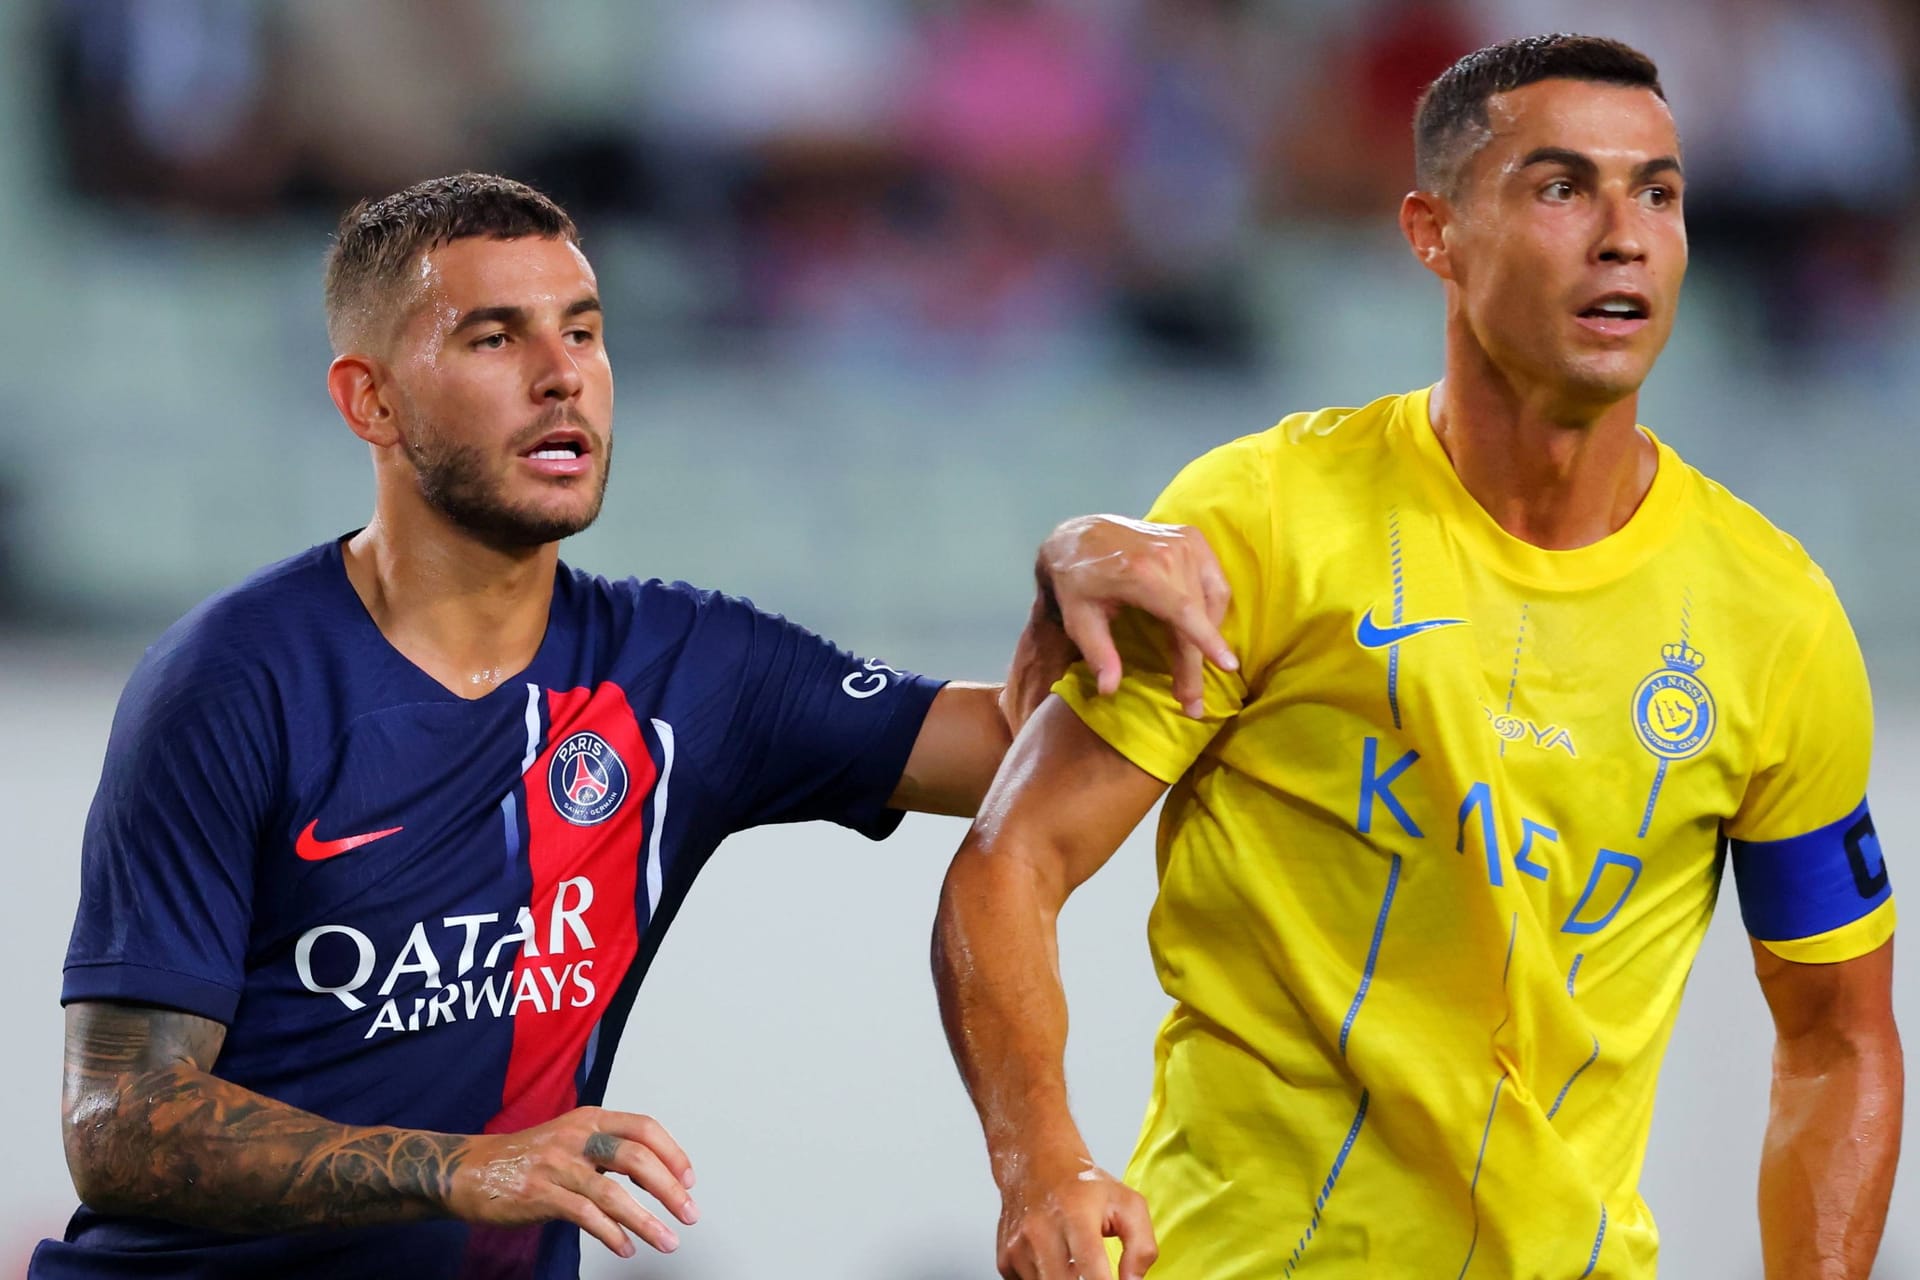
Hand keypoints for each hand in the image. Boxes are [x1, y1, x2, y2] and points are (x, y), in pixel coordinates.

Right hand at [446, 1106, 697, 1258]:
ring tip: (667, 1240)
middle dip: (670, 1190)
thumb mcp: (571, 1139)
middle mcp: (576, 1137)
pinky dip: (612, 1234)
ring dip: (647, 1221)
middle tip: (689, 1214)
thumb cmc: (525, 1158)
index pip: (644, 1128)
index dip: (672, 1153)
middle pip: (637, 1158)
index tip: (689, 1180)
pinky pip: (586, 1216)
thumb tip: (656, 1175)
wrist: (468, 1171)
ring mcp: (557, 1166)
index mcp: (589, 1119)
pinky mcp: (540, 1194)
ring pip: (614, 1193)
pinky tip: (626, 1248)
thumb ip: (608, 1150)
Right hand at [997, 1155, 1157, 1279]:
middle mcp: (1041, 1230)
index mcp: (1076, 1215)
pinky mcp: (1005, 1259)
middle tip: (1095, 1275)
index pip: (1091, 1270)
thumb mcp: (1129, 1204)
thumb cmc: (1084, 1186)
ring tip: (1075, 1264)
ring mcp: (1018, 1246)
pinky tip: (1055, 1264)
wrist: (1037, 1164)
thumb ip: (1141, 1247)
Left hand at [1035, 515, 1234, 720]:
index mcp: (1142, 572)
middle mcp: (1170, 553)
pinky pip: (1215, 582)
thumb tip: (1109, 690)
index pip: (1184, 611)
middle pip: (1199, 615)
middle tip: (1190, 701)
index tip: (1228, 667)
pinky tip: (1197, 630)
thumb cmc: (1076, 580)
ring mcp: (1186, 542)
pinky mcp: (1193, 539)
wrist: (1079, 536)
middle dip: (1198, 662)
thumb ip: (1097, 653)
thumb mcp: (1077, 618)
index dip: (1206, 641)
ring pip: (1214, 600)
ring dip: (1207, 635)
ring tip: (1187, 667)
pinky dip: (1212, 609)